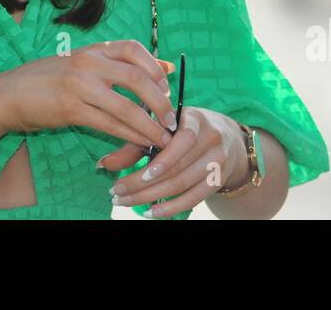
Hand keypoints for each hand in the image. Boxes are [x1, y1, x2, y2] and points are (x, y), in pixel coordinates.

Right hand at [0, 39, 177, 150]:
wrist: (9, 93)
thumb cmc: (49, 79)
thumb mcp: (84, 62)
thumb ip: (120, 64)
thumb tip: (167, 66)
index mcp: (92, 49)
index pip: (133, 48)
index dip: (156, 67)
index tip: (166, 86)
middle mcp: (87, 63)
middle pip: (136, 77)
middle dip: (159, 100)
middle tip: (171, 118)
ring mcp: (78, 86)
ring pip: (125, 106)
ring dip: (148, 125)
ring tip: (162, 138)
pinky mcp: (70, 110)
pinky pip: (108, 124)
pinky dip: (128, 135)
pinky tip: (139, 142)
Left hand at [100, 106, 247, 217]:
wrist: (226, 136)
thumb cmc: (183, 127)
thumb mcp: (163, 126)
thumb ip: (135, 141)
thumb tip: (104, 164)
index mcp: (196, 119)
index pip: (180, 141)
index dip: (156, 161)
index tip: (125, 175)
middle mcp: (211, 138)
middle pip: (175, 168)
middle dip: (141, 184)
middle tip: (115, 194)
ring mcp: (218, 161)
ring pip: (181, 184)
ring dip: (150, 198)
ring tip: (125, 202)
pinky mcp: (218, 180)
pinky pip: (193, 198)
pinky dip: (170, 208)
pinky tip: (151, 213)